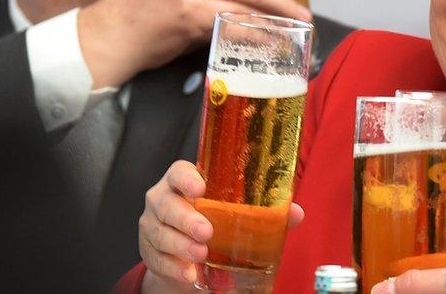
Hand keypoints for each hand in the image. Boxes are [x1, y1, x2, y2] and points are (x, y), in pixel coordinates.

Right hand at [137, 160, 304, 292]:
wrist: (187, 251)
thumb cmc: (214, 220)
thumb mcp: (235, 213)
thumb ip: (264, 211)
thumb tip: (296, 213)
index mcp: (184, 182)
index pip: (178, 172)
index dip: (186, 178)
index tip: (200, 188)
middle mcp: (163, 199)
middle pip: (166, 204)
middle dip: (186, 218)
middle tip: (207, 231)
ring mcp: (152, 225)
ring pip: (159, 233)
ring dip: (181, 245)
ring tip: (202, 255)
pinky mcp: (149, 250)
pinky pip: (157, 259)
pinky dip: (174, 267)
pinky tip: (190, 273)